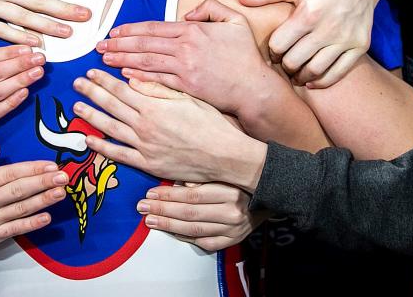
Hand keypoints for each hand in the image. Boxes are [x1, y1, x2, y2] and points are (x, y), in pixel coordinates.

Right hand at [0, 145, 66, 247]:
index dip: (32, 169)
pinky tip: (47, 216)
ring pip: (21, 210)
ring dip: (43, 201)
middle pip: (19, 191)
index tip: (50, 165)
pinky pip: (15, 229)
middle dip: (43, 183)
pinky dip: (32, 224)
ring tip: (61, 192)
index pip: (9, 174)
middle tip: (64, 176)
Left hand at [72, 69, 265, 190]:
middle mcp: (145, 125)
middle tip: (77, 83)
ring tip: (77, 106)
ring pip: (110, 128)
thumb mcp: (188, 98)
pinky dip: (102, 147)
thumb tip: (134, 78)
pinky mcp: (148, 164)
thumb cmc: (212, 124)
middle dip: (92, 92)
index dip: (104, 79)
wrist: (225, 156)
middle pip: (111, 105)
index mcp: (155, 106)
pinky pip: (119, 155)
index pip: (122, 89)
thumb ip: (159, 88)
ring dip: (91, 116)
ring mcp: (145, 146)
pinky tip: (89, 140)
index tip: (91, 71)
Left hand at [97, 0, 278, 116]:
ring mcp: (184, 68)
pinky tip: (124, 74)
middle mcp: (185, 47)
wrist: (254, 87)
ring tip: (105, 59)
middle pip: (143, 43)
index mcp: (193, 30)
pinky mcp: (185, 87)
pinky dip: (138, 76)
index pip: (154, 27)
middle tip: (99, 46)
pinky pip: (156, 80)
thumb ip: (211, 9)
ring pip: (145, 61)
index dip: (130, 29)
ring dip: (122, 59)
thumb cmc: (245, 56)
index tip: (114, 32)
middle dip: (118, 44)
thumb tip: (187, 14)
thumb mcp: (235, 21)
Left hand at [137, 182, 256, 250]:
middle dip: (162, 211)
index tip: (150, 193)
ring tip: (150, 221)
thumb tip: (176, 180)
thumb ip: (202, 175)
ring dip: (168, 226)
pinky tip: (172, 232)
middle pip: (189, 213)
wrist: (269, 194)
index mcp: (229, 191)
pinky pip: (206, 242)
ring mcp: (233, 229)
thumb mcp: (224, 171)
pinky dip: (187, 238)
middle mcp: (232, 212)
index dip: (168, 196)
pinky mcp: (233, 240)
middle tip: (142, 207)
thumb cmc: (241, 178)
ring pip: (194, 230)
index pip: (192, 195)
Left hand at [239, 0, 372, 86]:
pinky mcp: (359, 46)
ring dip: (301, 77)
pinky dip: (323, 82)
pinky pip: (339, 72)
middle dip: (285, 66)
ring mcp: (344, 40)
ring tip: (295, 75)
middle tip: (283, 65)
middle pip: (295, 61)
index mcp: (307, 15)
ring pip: (316, 71)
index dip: (272, 52)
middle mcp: (326, 29)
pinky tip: (313, 81)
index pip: (279, 45)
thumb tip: (241, 0)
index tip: (274, 52)